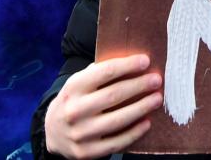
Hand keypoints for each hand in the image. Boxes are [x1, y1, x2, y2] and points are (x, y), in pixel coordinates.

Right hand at [45, 55, 161, 159]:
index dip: (127, 65)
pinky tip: (146, 122)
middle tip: (157, 80)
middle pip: (114, 95)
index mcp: (73, 88)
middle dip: (139, 86)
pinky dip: (134, 132)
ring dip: (141, 108)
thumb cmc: (74, 101)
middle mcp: (75, 110)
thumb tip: (130, 61)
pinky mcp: (87, 152)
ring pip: (118, 119)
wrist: (53, 133)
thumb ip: (98, 72)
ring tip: (157, 99)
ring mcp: (80, 133)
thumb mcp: (78, 83)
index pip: (104, 72)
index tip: (146, 61)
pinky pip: (116, 142)